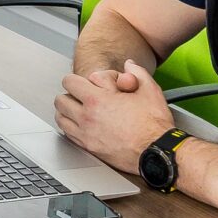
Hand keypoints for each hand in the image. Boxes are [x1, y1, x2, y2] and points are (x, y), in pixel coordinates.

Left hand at [55, 58, 172, 173]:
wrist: (156, 152)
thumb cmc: (154, 124)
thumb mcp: (150, 90)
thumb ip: (137, 72)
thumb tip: (129, 65)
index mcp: (98, 100)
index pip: (69, 82)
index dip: (77, 79)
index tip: (85, 83)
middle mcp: (87, 117)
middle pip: (60, 100)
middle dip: (69, 94)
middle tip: (79, 96)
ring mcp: (85, 134)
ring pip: (60, 118)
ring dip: (66, 111)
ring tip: (78, 109)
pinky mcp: (88, 148)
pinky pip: (68, 134)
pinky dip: (70, 127)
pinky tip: (81, 125)